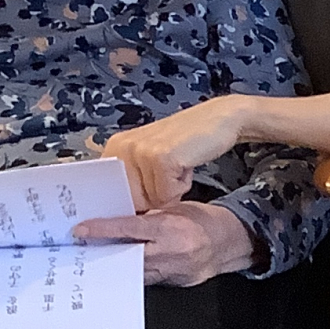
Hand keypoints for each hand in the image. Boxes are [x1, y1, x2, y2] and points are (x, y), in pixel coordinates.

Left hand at [75, 200, 254, 287]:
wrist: (229, 242)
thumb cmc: (202, 221)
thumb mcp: (175, 210)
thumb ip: (148, 217)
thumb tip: (117, 219)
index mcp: (172, 229)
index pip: (130, 229)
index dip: (103, 230)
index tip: (81, 230)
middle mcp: (172, 253)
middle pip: (127, 256)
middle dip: (104, 251)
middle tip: (82, 247)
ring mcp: (173, 272)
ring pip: (134, 272)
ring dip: (115, 265)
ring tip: (98, 258)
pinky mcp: (174, 284)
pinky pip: (147, 280)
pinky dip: (132, 273)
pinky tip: (122, 268)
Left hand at [102, 98, 252, 209]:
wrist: (220, 118)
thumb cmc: (188, 140)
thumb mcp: (152, 156)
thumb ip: (134, 176)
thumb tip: (127, 210)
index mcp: (117, 147)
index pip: (109, 190)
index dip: (128, 202)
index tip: (141, 200)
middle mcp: (124, 147)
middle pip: (131, 200)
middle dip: (153, 199)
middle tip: (168, 178)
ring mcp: (142, 151)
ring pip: (152, 200)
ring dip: (171, 192)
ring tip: (179, 168)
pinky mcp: (162, 158)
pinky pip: (168, 195)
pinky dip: (182, 187)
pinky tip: (186, 166)